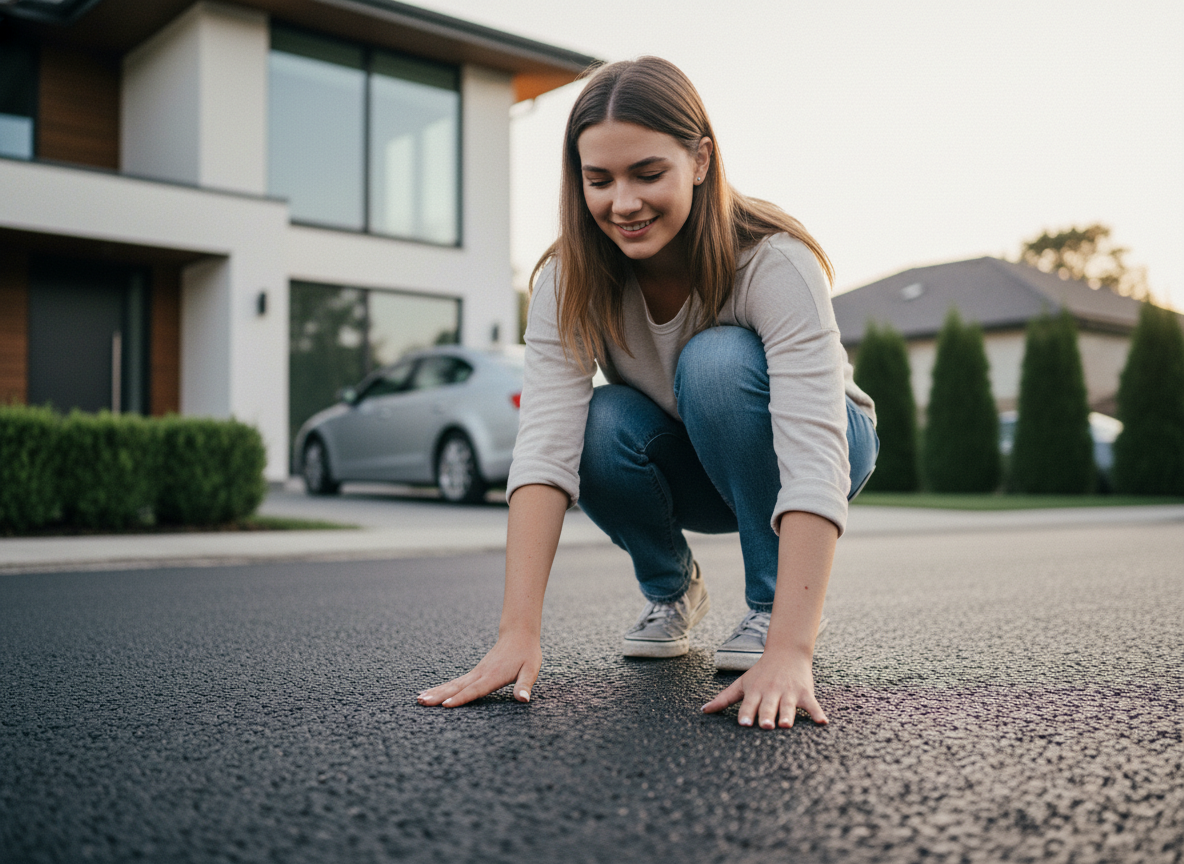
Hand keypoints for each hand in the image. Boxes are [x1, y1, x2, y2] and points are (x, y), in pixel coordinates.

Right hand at [417, 631, 541, 707]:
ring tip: (419, 699)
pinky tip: (431, 692)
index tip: (445, 705)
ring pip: (453, 684)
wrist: (519, 634)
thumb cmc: (527, 654)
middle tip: (422, 702)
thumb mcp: (531, 670)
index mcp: (493, 676)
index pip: (475, 690)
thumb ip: (525, 685)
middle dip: (439, 695)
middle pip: (457, 687)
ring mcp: (476, 672)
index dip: (460, 698)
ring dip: (436, 691)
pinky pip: (456, 682)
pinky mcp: (475, 672)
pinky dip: (442, 687)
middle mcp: (481, 674)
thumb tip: (523, 700)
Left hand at [701, 651, 827, 728]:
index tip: (744, 723)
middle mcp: (771, 692)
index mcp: (755, 691)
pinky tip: (822, 723)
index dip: (746, 713)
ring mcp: (789, 692)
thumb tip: (703, 710)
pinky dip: (817, 713)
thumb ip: (724, 699)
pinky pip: (812, 705)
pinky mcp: (805, 693)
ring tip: (786, 725)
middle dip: (767, 716)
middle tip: (766, 726)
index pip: (749, 704)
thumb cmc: (760, 673)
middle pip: (768, 706)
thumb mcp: (742, 684)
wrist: (786, 653)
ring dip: (787, 715)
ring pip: (788, 706)